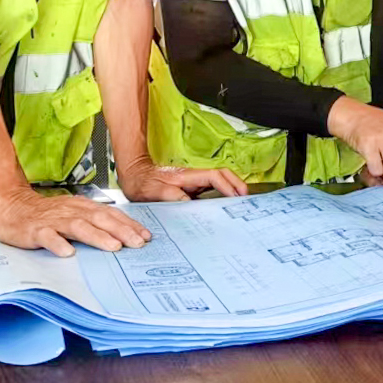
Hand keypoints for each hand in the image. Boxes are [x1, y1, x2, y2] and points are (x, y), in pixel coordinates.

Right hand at [0, 188, 151, 256]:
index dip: (129, 224)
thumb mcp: (74, 214)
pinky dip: (58, 244)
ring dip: (97, 237)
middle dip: (121, 231)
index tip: (146, 236)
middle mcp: (71, 211)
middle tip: (138, 243)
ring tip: (114, 247)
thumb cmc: (48, 214)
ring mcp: (54, 220)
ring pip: (78, 226)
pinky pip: (48, 237)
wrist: (13, 207)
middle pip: (100, 219)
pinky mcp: (36, 230)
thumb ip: (94, 222)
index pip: (111, 214)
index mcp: (82, 207)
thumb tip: (121, 235)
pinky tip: (68, 253)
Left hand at [119, 162, 248, 201]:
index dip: (228, 185)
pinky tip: (225, 207)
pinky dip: (222, 195)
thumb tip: (190, 203)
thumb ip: (172, 196)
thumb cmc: (143, 184)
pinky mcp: (191, 188)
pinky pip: (211, 189)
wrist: (134, 177)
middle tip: (247, 198)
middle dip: (236, 184)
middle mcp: (193, 177)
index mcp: (187, 175)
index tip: (237, 196)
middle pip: (222, 175)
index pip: (214, 176)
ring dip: (231, 189)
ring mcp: (193, 182)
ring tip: (241, 203)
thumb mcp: (155, 192)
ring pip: (219, 181)